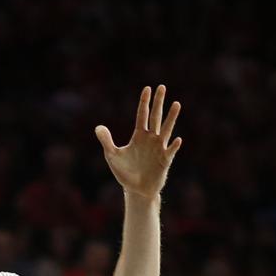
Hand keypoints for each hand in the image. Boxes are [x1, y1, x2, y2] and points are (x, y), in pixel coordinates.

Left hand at [95, 85, 182, 199]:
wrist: (136, 189)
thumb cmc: (125, 171)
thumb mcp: (112, 156)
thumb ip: (106, 141)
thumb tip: (98, 127)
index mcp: (139, 136)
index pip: (142, 115)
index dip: (144, 102)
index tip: (147, 88)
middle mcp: (151, 139)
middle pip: (155, 117)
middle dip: (158, 102)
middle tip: (162, 87)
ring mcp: (159, 148)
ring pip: (166, 129)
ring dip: (171, 118)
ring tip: (176, 104)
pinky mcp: (165, 160)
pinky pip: (170, 151)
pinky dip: (173, 146)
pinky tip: (177, 139)